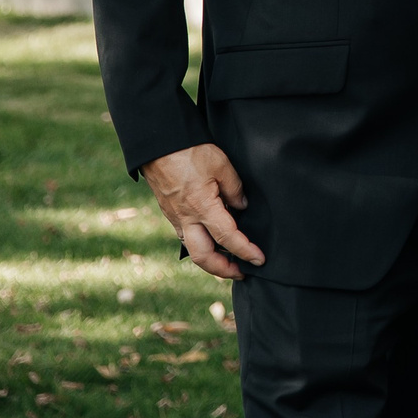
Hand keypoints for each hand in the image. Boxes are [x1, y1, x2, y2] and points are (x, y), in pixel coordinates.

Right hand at [139, 144, 265, 279]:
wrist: (158, 145)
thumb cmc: (190, 152)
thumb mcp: (222, 165)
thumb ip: (235, 188)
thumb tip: (242, 206)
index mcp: (202, 208)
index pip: (228, 238)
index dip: (245, 251)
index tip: (259, 259)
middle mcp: (186, 219)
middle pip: (203, 257)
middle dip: (223, 270)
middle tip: (241, 271)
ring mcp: (175, 218)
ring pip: (192, 249)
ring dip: (210, 260)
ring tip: (229, 261)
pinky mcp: (170, 213)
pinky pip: (185, 237)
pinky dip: (200, 245)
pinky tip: (211, 241)